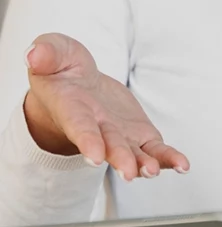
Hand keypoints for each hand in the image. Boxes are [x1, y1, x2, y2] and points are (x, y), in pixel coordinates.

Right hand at [23, 33, 188, 180]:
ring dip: (145, 164)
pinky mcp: (138, 133)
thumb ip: (46, 53)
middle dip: (120, 158)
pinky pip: (155, 148)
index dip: (88, 140)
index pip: (81, 127)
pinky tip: (182, 165)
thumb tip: (35, 53)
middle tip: (130, 172)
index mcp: (73, 109)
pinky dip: (167, 157)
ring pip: (133, 153)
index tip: (95, 156)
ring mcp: (119, 134)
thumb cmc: (61, 70)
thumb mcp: (52, 53)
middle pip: (110, 145)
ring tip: (154, 172)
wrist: (76, 84)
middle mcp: (96, 128)